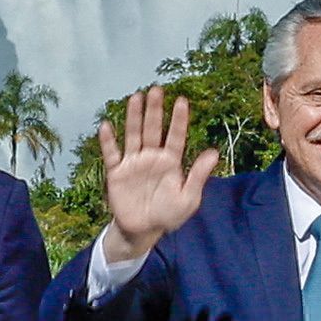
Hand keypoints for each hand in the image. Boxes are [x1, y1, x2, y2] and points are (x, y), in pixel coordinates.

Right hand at [95, 85, 221, 264]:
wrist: (143, 231)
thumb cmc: (168, 215)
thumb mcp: (188, 198)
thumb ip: (198, 175)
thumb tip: (213, 152)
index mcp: (171, 162)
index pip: (176, 136)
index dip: (179, 120)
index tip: (182, 101)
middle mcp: (152, 157)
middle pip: (153, 129)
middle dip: (155, 110)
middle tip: (157, 89)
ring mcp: (133, 163)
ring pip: (133, 135)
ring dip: (134, 117)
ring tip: (136, 97)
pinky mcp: (117, 173)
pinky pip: (111, 154)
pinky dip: (108, 141)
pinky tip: (106, 126)